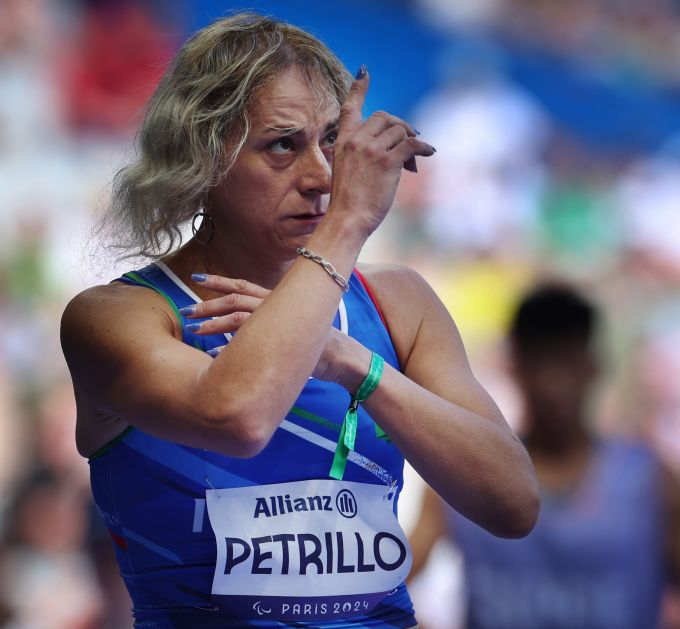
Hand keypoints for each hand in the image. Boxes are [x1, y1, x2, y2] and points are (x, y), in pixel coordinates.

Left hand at [182, 275, 362, 384]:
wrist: (340, 356)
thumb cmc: (312, 342)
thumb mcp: (288, 323)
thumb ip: (266, 320)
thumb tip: (241, 326)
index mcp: (274, 299)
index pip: (242, 284)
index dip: (219, 280)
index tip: (197, 277)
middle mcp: (274, 306)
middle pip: (235, 298)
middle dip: (207, 303)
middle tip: (185, 310)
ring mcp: (277, 324)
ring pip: (238, 318)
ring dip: (212, 325)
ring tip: (193, 330)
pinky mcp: (280, 343)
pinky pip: (246, 346)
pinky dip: (226, 351)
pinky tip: (211, 355)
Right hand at [328, 67, 435, 237]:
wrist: (347, 220)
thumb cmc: (348, 203)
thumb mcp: (346, 172)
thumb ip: (362, 154)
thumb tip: (396, 148)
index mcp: (342, 142)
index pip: (349, 108)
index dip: (358, 88)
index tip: (364, 71)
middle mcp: (356, 141)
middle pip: (384, 117)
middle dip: (400, 126)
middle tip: (409, 141)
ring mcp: (371, 150)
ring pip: (399, 132)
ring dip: (410, 143)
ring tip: (410, 164)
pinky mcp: (387, 162)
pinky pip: (411, 145)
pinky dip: (424, 147)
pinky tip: (429, 152)